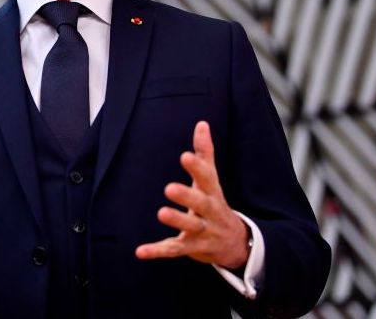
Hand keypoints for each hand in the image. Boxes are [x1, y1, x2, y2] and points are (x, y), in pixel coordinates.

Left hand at [135, 121, 249, 268]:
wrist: (236, 244)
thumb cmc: (215, 204)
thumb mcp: (211, 179)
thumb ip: (205, 153)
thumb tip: (201, 123)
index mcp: (213, 192)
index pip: (207, 178)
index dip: (197, 167)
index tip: (185, 156)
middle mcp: (210, 212)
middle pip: (202, 204)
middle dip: (188, 196)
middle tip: (169, 188)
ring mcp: (203, 232)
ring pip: (191, 227)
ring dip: (177, 220)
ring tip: (161, 213)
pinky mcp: (192, 248)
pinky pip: (174, 249)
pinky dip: (157, 251)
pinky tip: (140, 251)